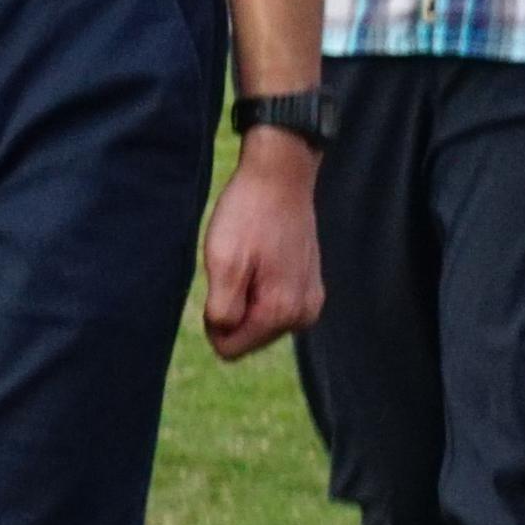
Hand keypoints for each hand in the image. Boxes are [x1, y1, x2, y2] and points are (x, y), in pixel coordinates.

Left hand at [199, 131, 322, 360]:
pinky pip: (274, 303)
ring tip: (252, 258)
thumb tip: (224, 337)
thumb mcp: (223, 263)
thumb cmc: (247, 216)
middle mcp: (303, 316)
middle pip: (247, 335)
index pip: (230, 348)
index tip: (221, 281)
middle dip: (234, 306)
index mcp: (281, 314)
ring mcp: (311, 301)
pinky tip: (263, 256)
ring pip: (260, 319)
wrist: (280, 176)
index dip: (214, 318)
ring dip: (247, 294)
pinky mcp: (310, 287)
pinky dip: (261, 284)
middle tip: (238, 265)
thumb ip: (223, 310)